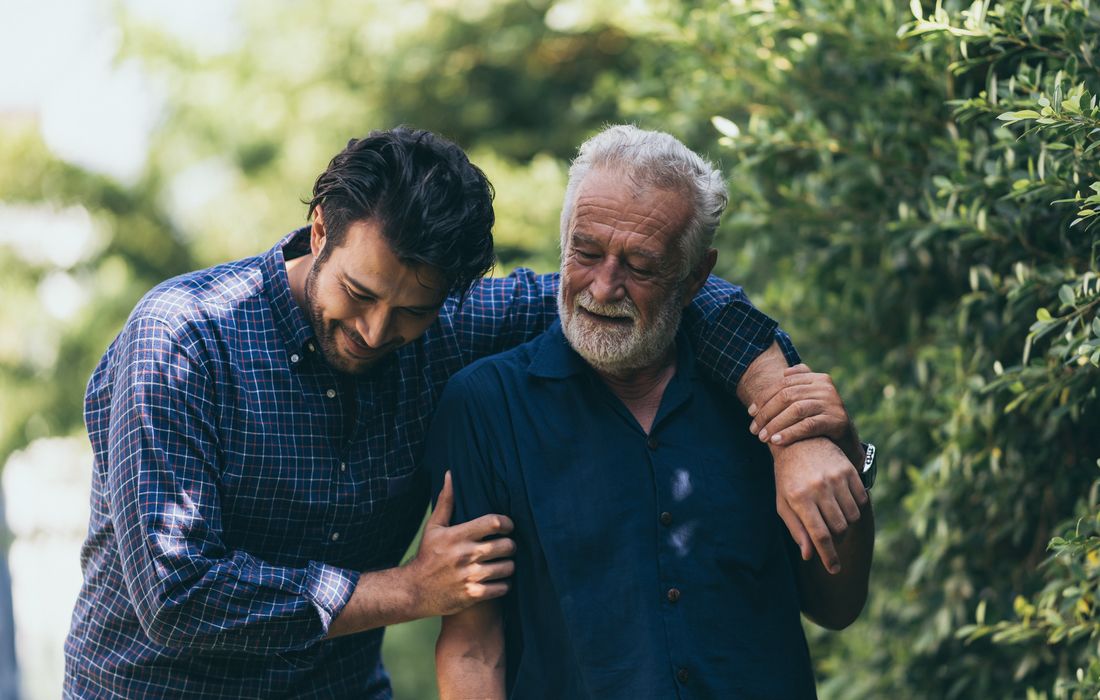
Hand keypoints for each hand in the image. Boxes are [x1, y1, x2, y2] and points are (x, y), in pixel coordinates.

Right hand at [404, 471, 515, 616]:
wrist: (413, 591)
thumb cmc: (427, 556)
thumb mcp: (433, 528)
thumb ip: (446, 502)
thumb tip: (450, 475)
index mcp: (457, 536)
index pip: (493, 523)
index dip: (507, 523)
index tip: (507, 526)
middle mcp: (465, 555)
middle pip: (506, 545)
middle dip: (511, 545)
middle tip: (507, 546)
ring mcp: (469, 576)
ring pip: (508, 568)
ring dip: (509, 565)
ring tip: (504, 563)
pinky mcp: (473, 595)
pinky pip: (502, 588)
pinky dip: (504, 584)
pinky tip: (498, 580)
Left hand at [748, 364, 861, 464]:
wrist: (846, 442)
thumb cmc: (820, 420)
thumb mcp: (809, 400)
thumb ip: (796, 387)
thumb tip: (778, 378)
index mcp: (817, 378)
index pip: (783, 383)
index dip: (764, 397)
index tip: (750, 412)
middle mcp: (826, 387)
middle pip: (787, 396)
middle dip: (766, 413)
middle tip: (754, 429)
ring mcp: (833, 403)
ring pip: (796, 410)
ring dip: (775, 424)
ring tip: (763, 438)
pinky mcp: (837, 420)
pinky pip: (808, 426)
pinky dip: (790, 433)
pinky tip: (777, 441)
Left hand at [773, 438, 867, 573]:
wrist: (798, 442)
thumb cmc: (787, 478)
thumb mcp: (783, 503)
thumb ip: (796, 529)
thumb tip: (809, 555)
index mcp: (799, 498)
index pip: (819, 535)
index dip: (828, 556)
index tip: (834, 569)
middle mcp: (819, 487)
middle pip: (839, 528)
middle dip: (836, 540)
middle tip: (830, 537)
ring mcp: (835, 477)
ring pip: (852, 516)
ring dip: (846, 524)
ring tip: (834, 517)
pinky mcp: (848, 470)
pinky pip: (861, 500)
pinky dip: (856, 508)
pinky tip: (843, 504)